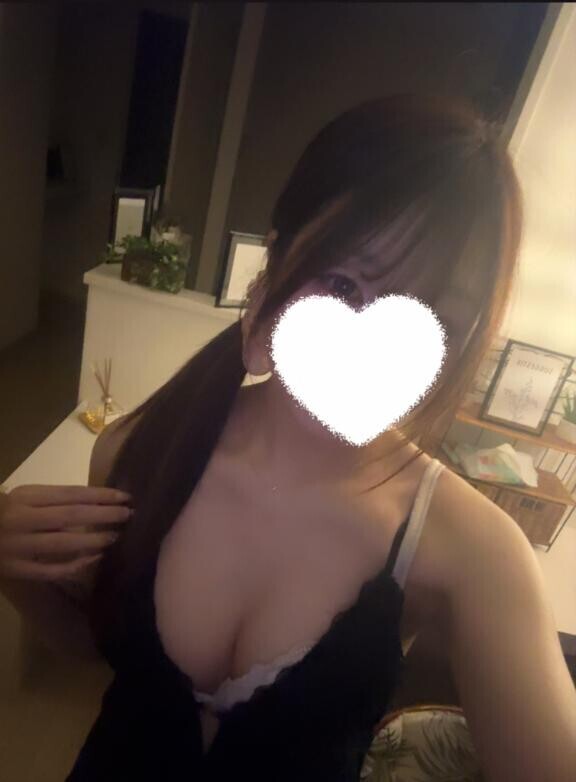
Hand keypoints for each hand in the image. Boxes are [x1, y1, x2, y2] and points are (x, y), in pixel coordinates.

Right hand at [0, 484, 132, 585]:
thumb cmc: (5, 511)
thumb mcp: (25, 497)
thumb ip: (54, 499)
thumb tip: (96, 501)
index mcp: (24, 497)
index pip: (70, 494)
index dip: (100, 495)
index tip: (124, 497)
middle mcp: (21, 520)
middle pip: (70, 516)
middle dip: (102, 515)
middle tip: (127, 515)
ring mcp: (18, 547)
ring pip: (62, 544)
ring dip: (93, 540)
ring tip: (115, 536)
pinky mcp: (16, 569)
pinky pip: (50, 570)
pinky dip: (75, 566)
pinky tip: (94, 559)